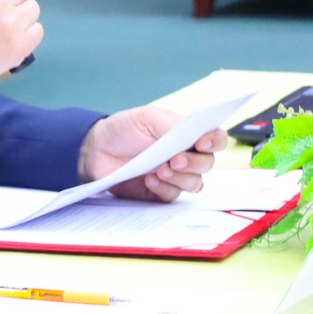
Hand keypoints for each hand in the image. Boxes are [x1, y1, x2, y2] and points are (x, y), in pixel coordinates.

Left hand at [77, 105, 228, 202]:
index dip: (215, 141)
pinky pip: (173, 196)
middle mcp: (186, 156)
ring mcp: (175, 176)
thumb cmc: (125, 129)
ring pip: (195, 183)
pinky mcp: (161, 192)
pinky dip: (164, 188)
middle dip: (195, 163)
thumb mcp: (147, 118)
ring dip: (181, 178)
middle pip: (208, 164)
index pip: (215, 138)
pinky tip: (149, 179)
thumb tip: (191, 136)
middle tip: (175, 159)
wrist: (97, 149)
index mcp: (188, 134)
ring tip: (160, 170)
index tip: (201, 142)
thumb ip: (171, 125)